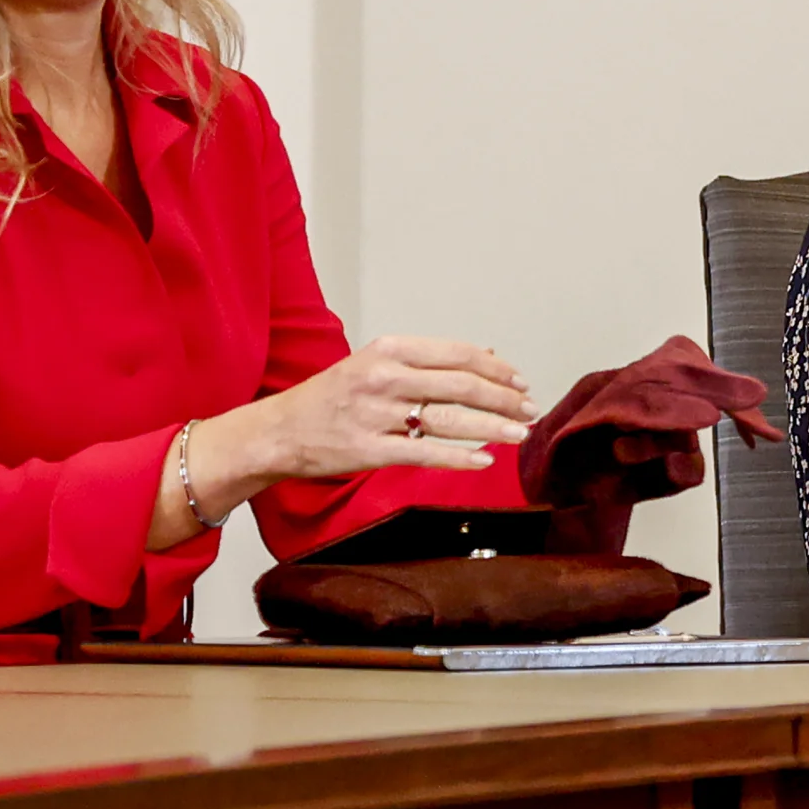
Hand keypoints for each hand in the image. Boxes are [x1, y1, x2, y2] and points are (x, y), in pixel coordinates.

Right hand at [227, 337, 534, 485]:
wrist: (277, 431)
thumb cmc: (330, 397)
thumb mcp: (375, 363)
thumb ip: (429, 360)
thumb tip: (488, 355)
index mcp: (389, 349)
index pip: (459, 355)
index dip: (498, 370)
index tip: (521, 382)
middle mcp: (384, 377)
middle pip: (463, 386)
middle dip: (505, 399)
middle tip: (531, 410)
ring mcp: (377, 415)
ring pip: (450, 420)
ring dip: (494, 427)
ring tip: (521, 434)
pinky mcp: (370, 450)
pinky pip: (426, 454)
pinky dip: (460, 457)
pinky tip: (486, 459)